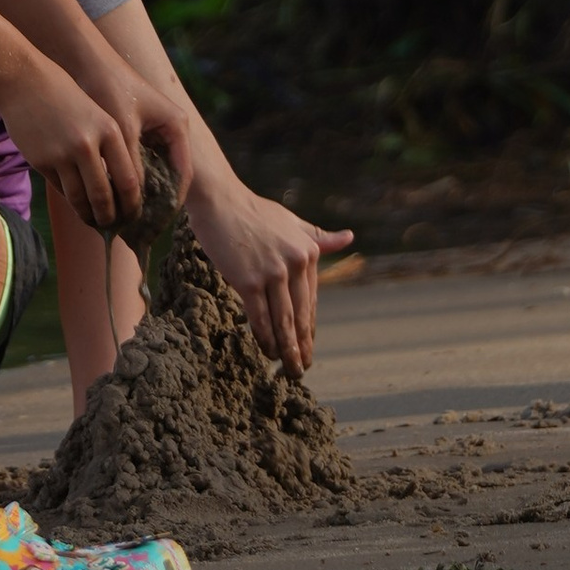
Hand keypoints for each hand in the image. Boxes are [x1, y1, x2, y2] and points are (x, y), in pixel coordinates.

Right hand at [0, 53, 144, 229]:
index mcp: (110, 131)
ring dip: (88, 215)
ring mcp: (62, 155)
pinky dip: (70, 199)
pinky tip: (76, 204)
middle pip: (104, 196)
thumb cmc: (66, 96)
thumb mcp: (97, 115)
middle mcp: (88, 145)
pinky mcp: (42, 161)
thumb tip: (118, 187)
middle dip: (111, 217)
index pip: (129, 181)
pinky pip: (61, 189)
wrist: (26, 80)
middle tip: (114, 227)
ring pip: (80, 199)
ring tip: (94, 221)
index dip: (133, 204)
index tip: (133, 215)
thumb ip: (108, 147)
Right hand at [185, 171, 352, 376]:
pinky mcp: (248, 280)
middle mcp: (294, 263)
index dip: (309, 326)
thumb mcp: (291, 221)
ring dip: (287, 348)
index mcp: (307, 251)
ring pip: (283, 320)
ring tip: (289, 369)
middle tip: (302, 368)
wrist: (219, 200)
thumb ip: (318, 236)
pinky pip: (259, 316)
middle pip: (301, 314)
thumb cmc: (252, 210)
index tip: (308, 346)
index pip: (311, 298)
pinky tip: (268, 352)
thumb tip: (350, 237)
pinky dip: (265, 337)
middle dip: (303, 345)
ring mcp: (272, 272)